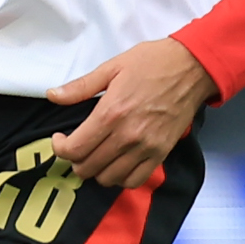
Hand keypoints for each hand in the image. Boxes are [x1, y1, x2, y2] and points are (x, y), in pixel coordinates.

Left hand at [48, 38, 216, 189]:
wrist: (192, 68)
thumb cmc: (152, 63)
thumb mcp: (112, 67)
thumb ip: (80, 87)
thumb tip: (52, 96)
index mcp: (110, 113)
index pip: (74, 149)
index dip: (60, 148)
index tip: (61, 139)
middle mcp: (126, 135)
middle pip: (87, 167)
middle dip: (75, 160)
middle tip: (77, 147)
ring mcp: (145, 147)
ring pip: (108, 178)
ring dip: (96, 170)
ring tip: (96, 155)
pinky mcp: (161, 153)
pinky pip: (134, 180)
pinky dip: (120, 177)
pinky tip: (116, 163)